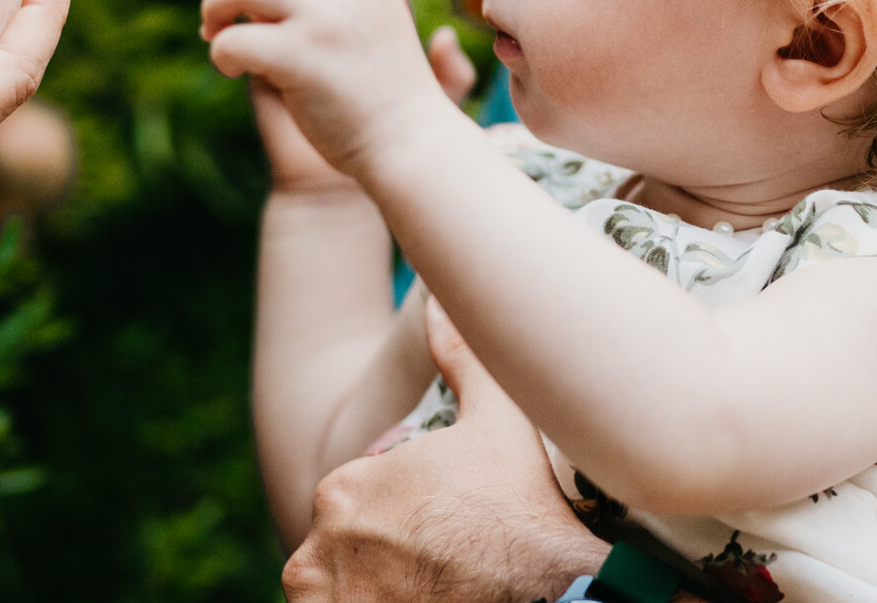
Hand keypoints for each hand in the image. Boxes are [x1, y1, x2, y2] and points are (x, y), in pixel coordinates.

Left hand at [203, 0, 454, 177]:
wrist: (410, 144)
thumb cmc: (382, 95)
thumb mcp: (366, 25)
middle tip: (216, 6)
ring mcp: (325, 17)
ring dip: (214, 7)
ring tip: (214, 34)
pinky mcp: (299, 56)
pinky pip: (233, 39)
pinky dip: (220, 53)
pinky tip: (231, 71)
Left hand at [282, 299, 607, 602]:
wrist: (555, 599)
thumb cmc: (525, 516)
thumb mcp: (499, 425)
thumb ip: (463, 360)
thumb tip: (441, 303)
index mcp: (346, 487)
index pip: (361, 505)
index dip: (406, 519)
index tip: (449, 532)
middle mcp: (321, 546)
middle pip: (349, 554)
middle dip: (387, 559)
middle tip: (447, 566)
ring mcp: (326, 599)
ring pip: (343, 591)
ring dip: (374, 591)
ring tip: (435, 590)